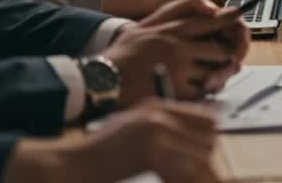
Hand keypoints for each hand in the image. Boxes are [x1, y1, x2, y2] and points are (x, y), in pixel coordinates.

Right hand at [2, 99, 217, 182]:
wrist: (73, 164)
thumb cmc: (101, 153)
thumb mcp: (133, 130)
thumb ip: (163, 129)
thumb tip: (199, 143)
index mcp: (157, 106)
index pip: (206, 119)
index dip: (209, 140)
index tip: (207, 157)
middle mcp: (160, 114)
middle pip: (208, 137)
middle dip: (206, 159)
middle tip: (200, 175)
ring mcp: (155, 131)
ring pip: (199, 156)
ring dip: (198, 174)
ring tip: (189, 179)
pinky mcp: (150, 152)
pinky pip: (183, 170)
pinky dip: (183, 179)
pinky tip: (170, 181)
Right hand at [107, 0, 247, 102]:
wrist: (102, 78)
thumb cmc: (126, 51)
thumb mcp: (151, 20)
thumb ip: (181, 8)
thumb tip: (212, 8)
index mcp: (175, 27)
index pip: (215, 20)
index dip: (233, 22)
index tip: (244, 23)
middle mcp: (179, 44)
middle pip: (222, 50)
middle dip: (228, 58)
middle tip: (230, 64)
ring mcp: (178, 67)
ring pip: (216, 71)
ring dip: (217, 77)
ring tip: (210, 78)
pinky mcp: (176, 88)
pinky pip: (203, 91)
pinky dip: (203, 92)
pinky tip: (194, 90)